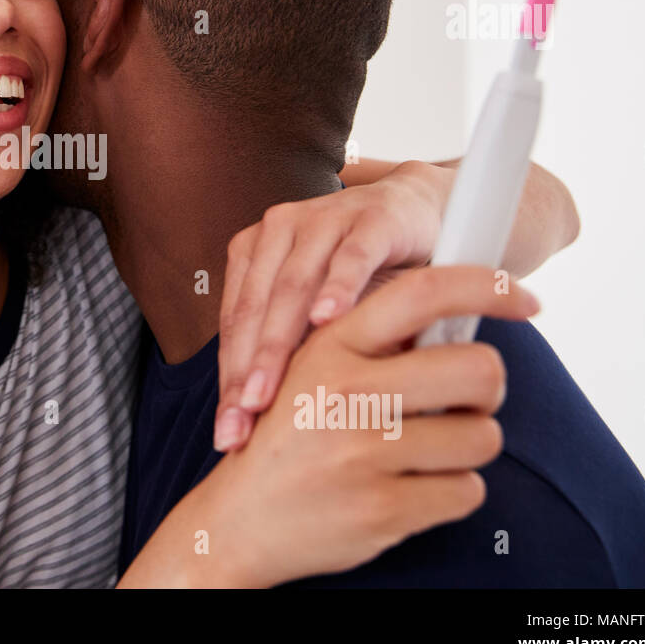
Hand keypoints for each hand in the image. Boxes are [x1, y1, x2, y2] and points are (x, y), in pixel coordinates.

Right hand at [146, 265, 539, 588]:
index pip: (421, 292)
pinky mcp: (382, 508)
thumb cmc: (286, 439)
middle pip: (478, 368)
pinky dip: (451, 492)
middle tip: (467, 401)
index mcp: (328, 346)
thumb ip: (369, 341)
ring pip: (483, 436)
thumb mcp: (309, 371)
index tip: (527, 298)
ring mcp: (364, 452)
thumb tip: (454, 312)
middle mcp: (346, 393)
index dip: (485, 287)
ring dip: (468, 447)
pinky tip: (412, 488)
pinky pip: (467, 491)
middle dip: (486, 389)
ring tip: (428, 451)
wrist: (236, 520)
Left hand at [215, 160, 453, 450]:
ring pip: (292, 286)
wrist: (416, 211)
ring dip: (279, 342)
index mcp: (254, 253)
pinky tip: (328, 323)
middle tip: (242, 422)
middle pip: (254, 310)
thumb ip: (296, 351)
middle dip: (246, 372)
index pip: (234, 325)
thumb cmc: (359, 273)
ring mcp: (322, 220)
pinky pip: (350, 256)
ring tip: (268, 391)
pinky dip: (338, 288)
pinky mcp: (370, 219)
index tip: (228, 432)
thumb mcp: (320, 312)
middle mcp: (278, 232)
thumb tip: (276, 427)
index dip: (229, 380)